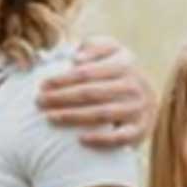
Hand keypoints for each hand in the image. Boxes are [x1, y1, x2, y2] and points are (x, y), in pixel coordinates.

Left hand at [36, 37, 154, 148]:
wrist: (147, 100)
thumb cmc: (117, 75)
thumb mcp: (112, 53)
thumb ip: (95, 46)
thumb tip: (77, 57)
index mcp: (125, 64)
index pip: (88, 72)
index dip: (63, 78)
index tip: (42, 84)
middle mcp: (133, 86)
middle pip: (91, 93)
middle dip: (62, 97)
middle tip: (39, 102)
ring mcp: (137, 109)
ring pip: (102, 114)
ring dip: (73, 117)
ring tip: (50, 118)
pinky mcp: (139, 130)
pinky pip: (119, 137)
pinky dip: (100, 139)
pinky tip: (79, 139)